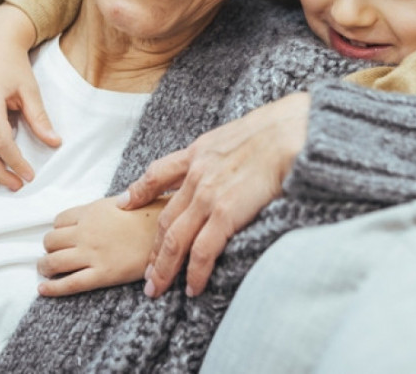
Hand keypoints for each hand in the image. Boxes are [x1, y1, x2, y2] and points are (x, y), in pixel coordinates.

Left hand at [37, 195, 168, 295]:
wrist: (169, 233)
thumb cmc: (151, 215)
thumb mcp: (125, 201)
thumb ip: (103, 209)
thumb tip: (92, 214)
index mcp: (92, 211)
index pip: (59, 220)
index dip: (58, 229)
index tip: (62, 236)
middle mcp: (86, 232)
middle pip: (51, 240)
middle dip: (49, 248)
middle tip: (54, 253)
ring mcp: (92, 254)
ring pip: (53, 261)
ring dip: (45, 266)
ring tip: (47, 270)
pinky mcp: (101, 274)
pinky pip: (69, 283)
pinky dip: (52, 288)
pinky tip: (43, 289)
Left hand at [118, 92, 310, 297]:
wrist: (290, 132)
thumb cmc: (278, 128)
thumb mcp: (238, 130)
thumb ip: (226, 148)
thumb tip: (235, 155)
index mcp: (199, 151)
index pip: (158, 173)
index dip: (139, 191)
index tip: (125, 204)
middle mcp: (197, 175)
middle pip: (164, 218)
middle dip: (152, 248)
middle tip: (146, 271)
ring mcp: (208, 196)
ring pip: (175, 240)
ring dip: (164, 267)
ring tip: (157, 287)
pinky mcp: (225, 214)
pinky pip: (203, 251)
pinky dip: (195, 272)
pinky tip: (192, 287)